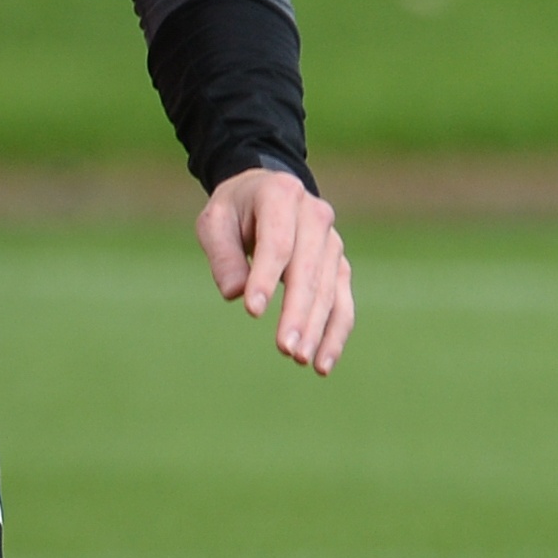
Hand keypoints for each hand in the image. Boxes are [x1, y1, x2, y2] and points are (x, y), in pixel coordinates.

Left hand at [197, 166, 351, 375]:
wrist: (267, 193)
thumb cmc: (235, 211)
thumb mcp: (215, 222)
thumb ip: (222, 255)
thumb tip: (235, 293)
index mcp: (282, 194)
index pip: (278, 242)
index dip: (266, 277)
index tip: (252, 311)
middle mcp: (315, 216)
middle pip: (308, 270)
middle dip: (297, 312)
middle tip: (285, 348)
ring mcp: (332, 242)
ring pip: (329, 290)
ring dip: (317, 328)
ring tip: (301, 360)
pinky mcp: (338, 266)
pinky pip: (342, 303)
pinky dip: (335, 334)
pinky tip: (322, 363)